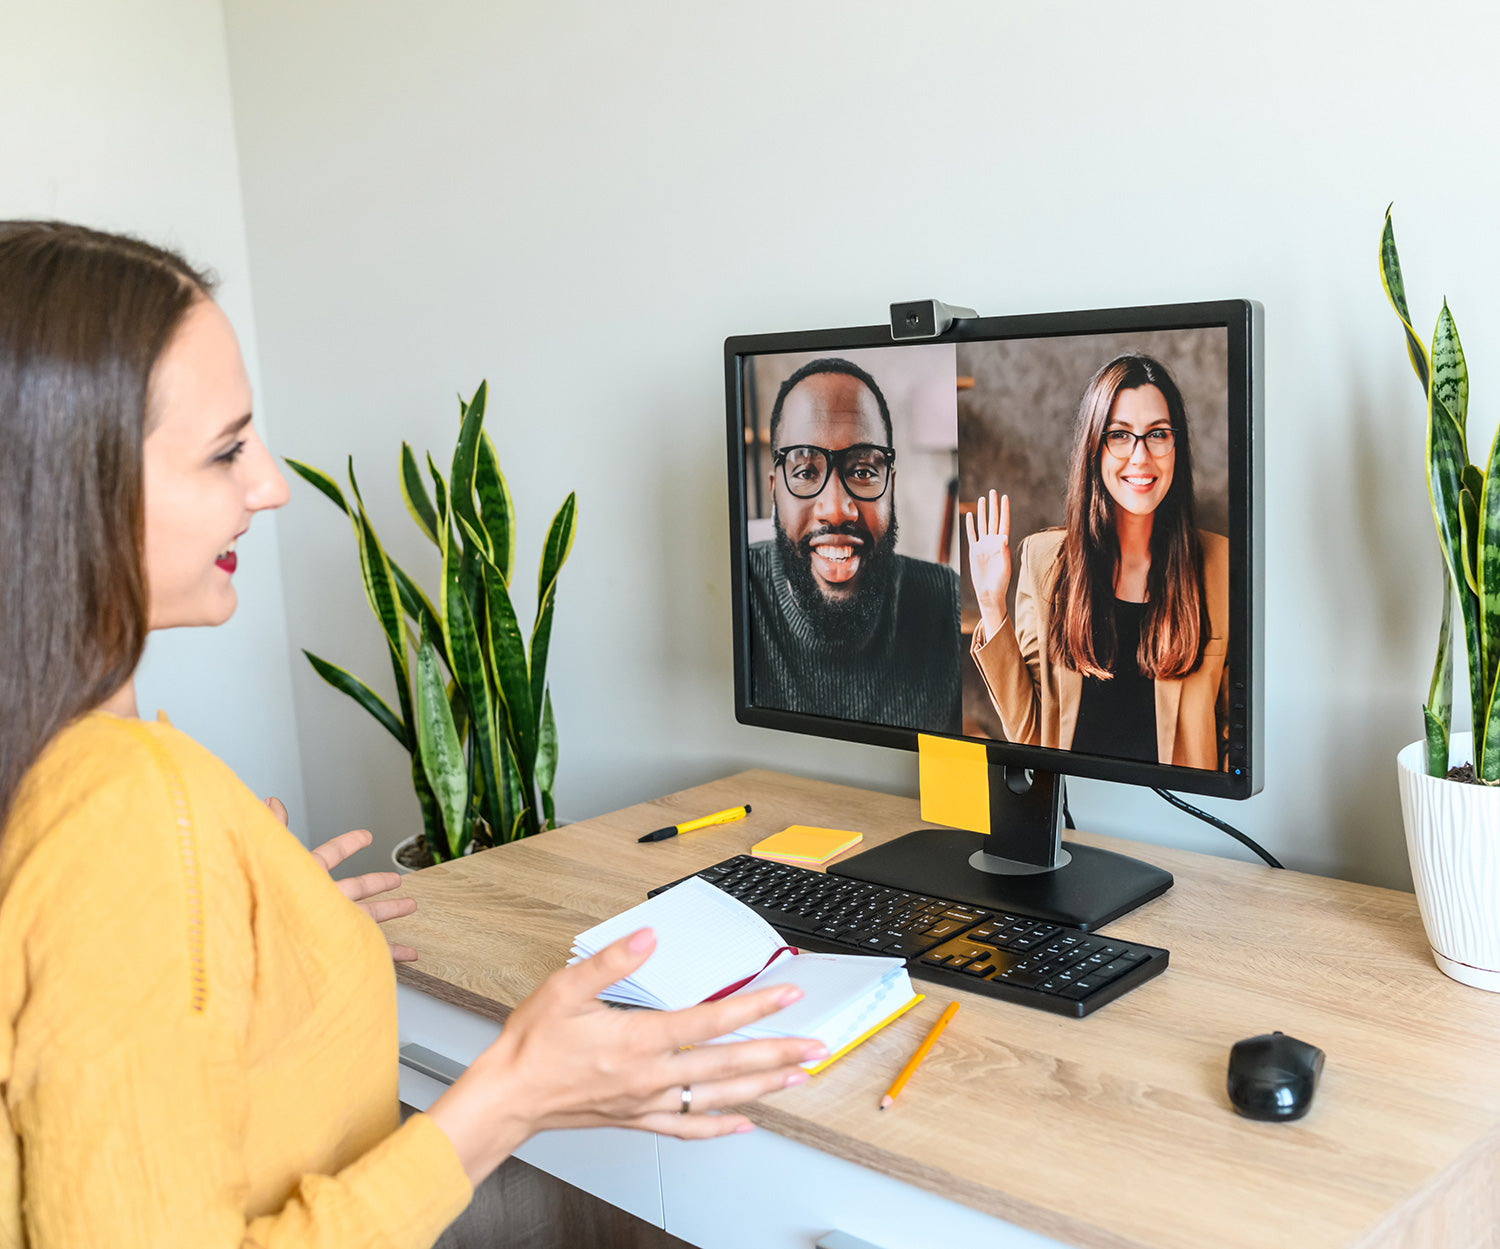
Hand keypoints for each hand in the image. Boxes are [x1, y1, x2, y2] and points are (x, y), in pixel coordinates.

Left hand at [264, 797, 417, 962]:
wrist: (255, 951)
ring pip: (371, 915)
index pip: (331, 855)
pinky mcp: (341, 950)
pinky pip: (374, 950)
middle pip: (359, 887)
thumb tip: (271, 801)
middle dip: (378, 881)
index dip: (349, 844)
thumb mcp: (269, 859)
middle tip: (395, 879)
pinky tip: (410, 953)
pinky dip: (395, 951)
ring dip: (392, 909)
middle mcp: (322, 902)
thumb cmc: (256, 904)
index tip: (366, 836)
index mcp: (307, 878)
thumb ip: (274, 830)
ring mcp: (333, 926)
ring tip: (412, 906)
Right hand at [427, 928, 825, 1184]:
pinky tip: (745, 1124)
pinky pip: (688, 1129)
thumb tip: (649, 936)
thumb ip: (612, 961)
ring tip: (798, 1078)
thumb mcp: (566, 988)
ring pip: (718, 1098)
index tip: (787, 995)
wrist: (508, 1098)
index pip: (710, 1022)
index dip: (754, 1008)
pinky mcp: (638, 1119)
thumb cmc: (534, 1044)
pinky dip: (721, 1126)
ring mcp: (647, 1102)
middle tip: (815, 1047)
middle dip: (778, 1054)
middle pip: (728, 1065)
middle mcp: (650, 1076)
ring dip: (763, 1088)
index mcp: (638, 1041)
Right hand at [965, 489, 1011, 637]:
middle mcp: (993, 542)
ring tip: (982, 499)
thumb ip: (1003, 552)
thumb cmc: (1000, 582)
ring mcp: (983, 546)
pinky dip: (971, 525)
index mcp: (1002, 544)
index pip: (1003, 523)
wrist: (989, 593)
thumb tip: (1003, 536)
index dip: (1004, 510)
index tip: (1005, 498)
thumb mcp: (1005, 567)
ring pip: (982, 524)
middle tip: (993, 491)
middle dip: (993, 506)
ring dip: (982, 512)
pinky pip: (971, 535)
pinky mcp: (974, 551)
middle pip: (993, 520)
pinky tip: (970, 516)